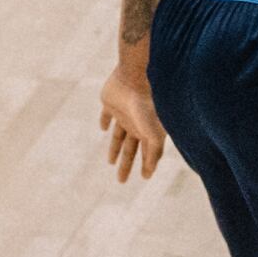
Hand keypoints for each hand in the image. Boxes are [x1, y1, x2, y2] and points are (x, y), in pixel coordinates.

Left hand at [100, 61, 166, 178]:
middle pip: (130, 149)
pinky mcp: (110, 102)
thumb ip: (153, 154)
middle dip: (127, 164)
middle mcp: (137, 124)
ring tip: (111, 162)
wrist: (134, 76)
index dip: (146, 165)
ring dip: (115, 149)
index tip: (144, 177)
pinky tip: (103, 127)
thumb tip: (148, 174)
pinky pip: (106, 115)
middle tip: (121, 181)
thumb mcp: (154, 134)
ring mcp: (124, 113)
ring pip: (118, 136)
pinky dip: (104, 121)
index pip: (147, 153)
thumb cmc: (147, 105)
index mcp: (148, 131)